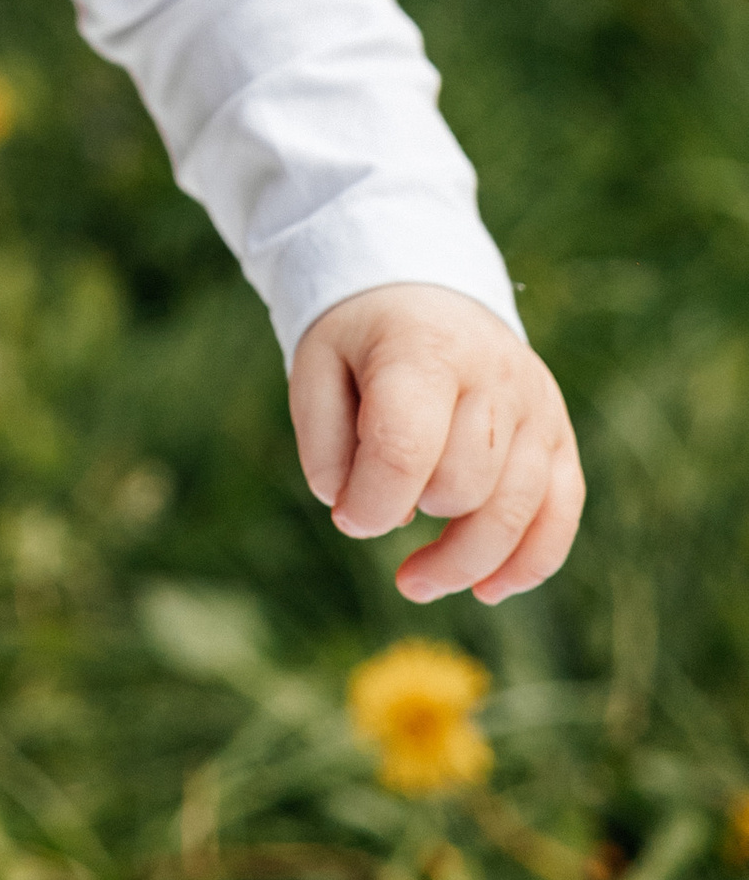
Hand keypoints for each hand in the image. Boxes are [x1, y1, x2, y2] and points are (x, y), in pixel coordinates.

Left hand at [290, 283, 583, 603]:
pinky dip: (529, 563)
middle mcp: (494, 373)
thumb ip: (324, 444)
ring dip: (463, 561)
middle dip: (412, 514)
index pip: (405, 445)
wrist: (427, 289)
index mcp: (424, 346)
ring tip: (414, 579)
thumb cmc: (364, 339)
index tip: (347, 517)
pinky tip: (487, 590)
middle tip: (377, 507)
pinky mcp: (560, 433)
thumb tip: (356, 514)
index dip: (372, 501)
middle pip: (462, 484)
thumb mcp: (316, 367)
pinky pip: (562, 513)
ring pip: (514, 511)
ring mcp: (536, 405)